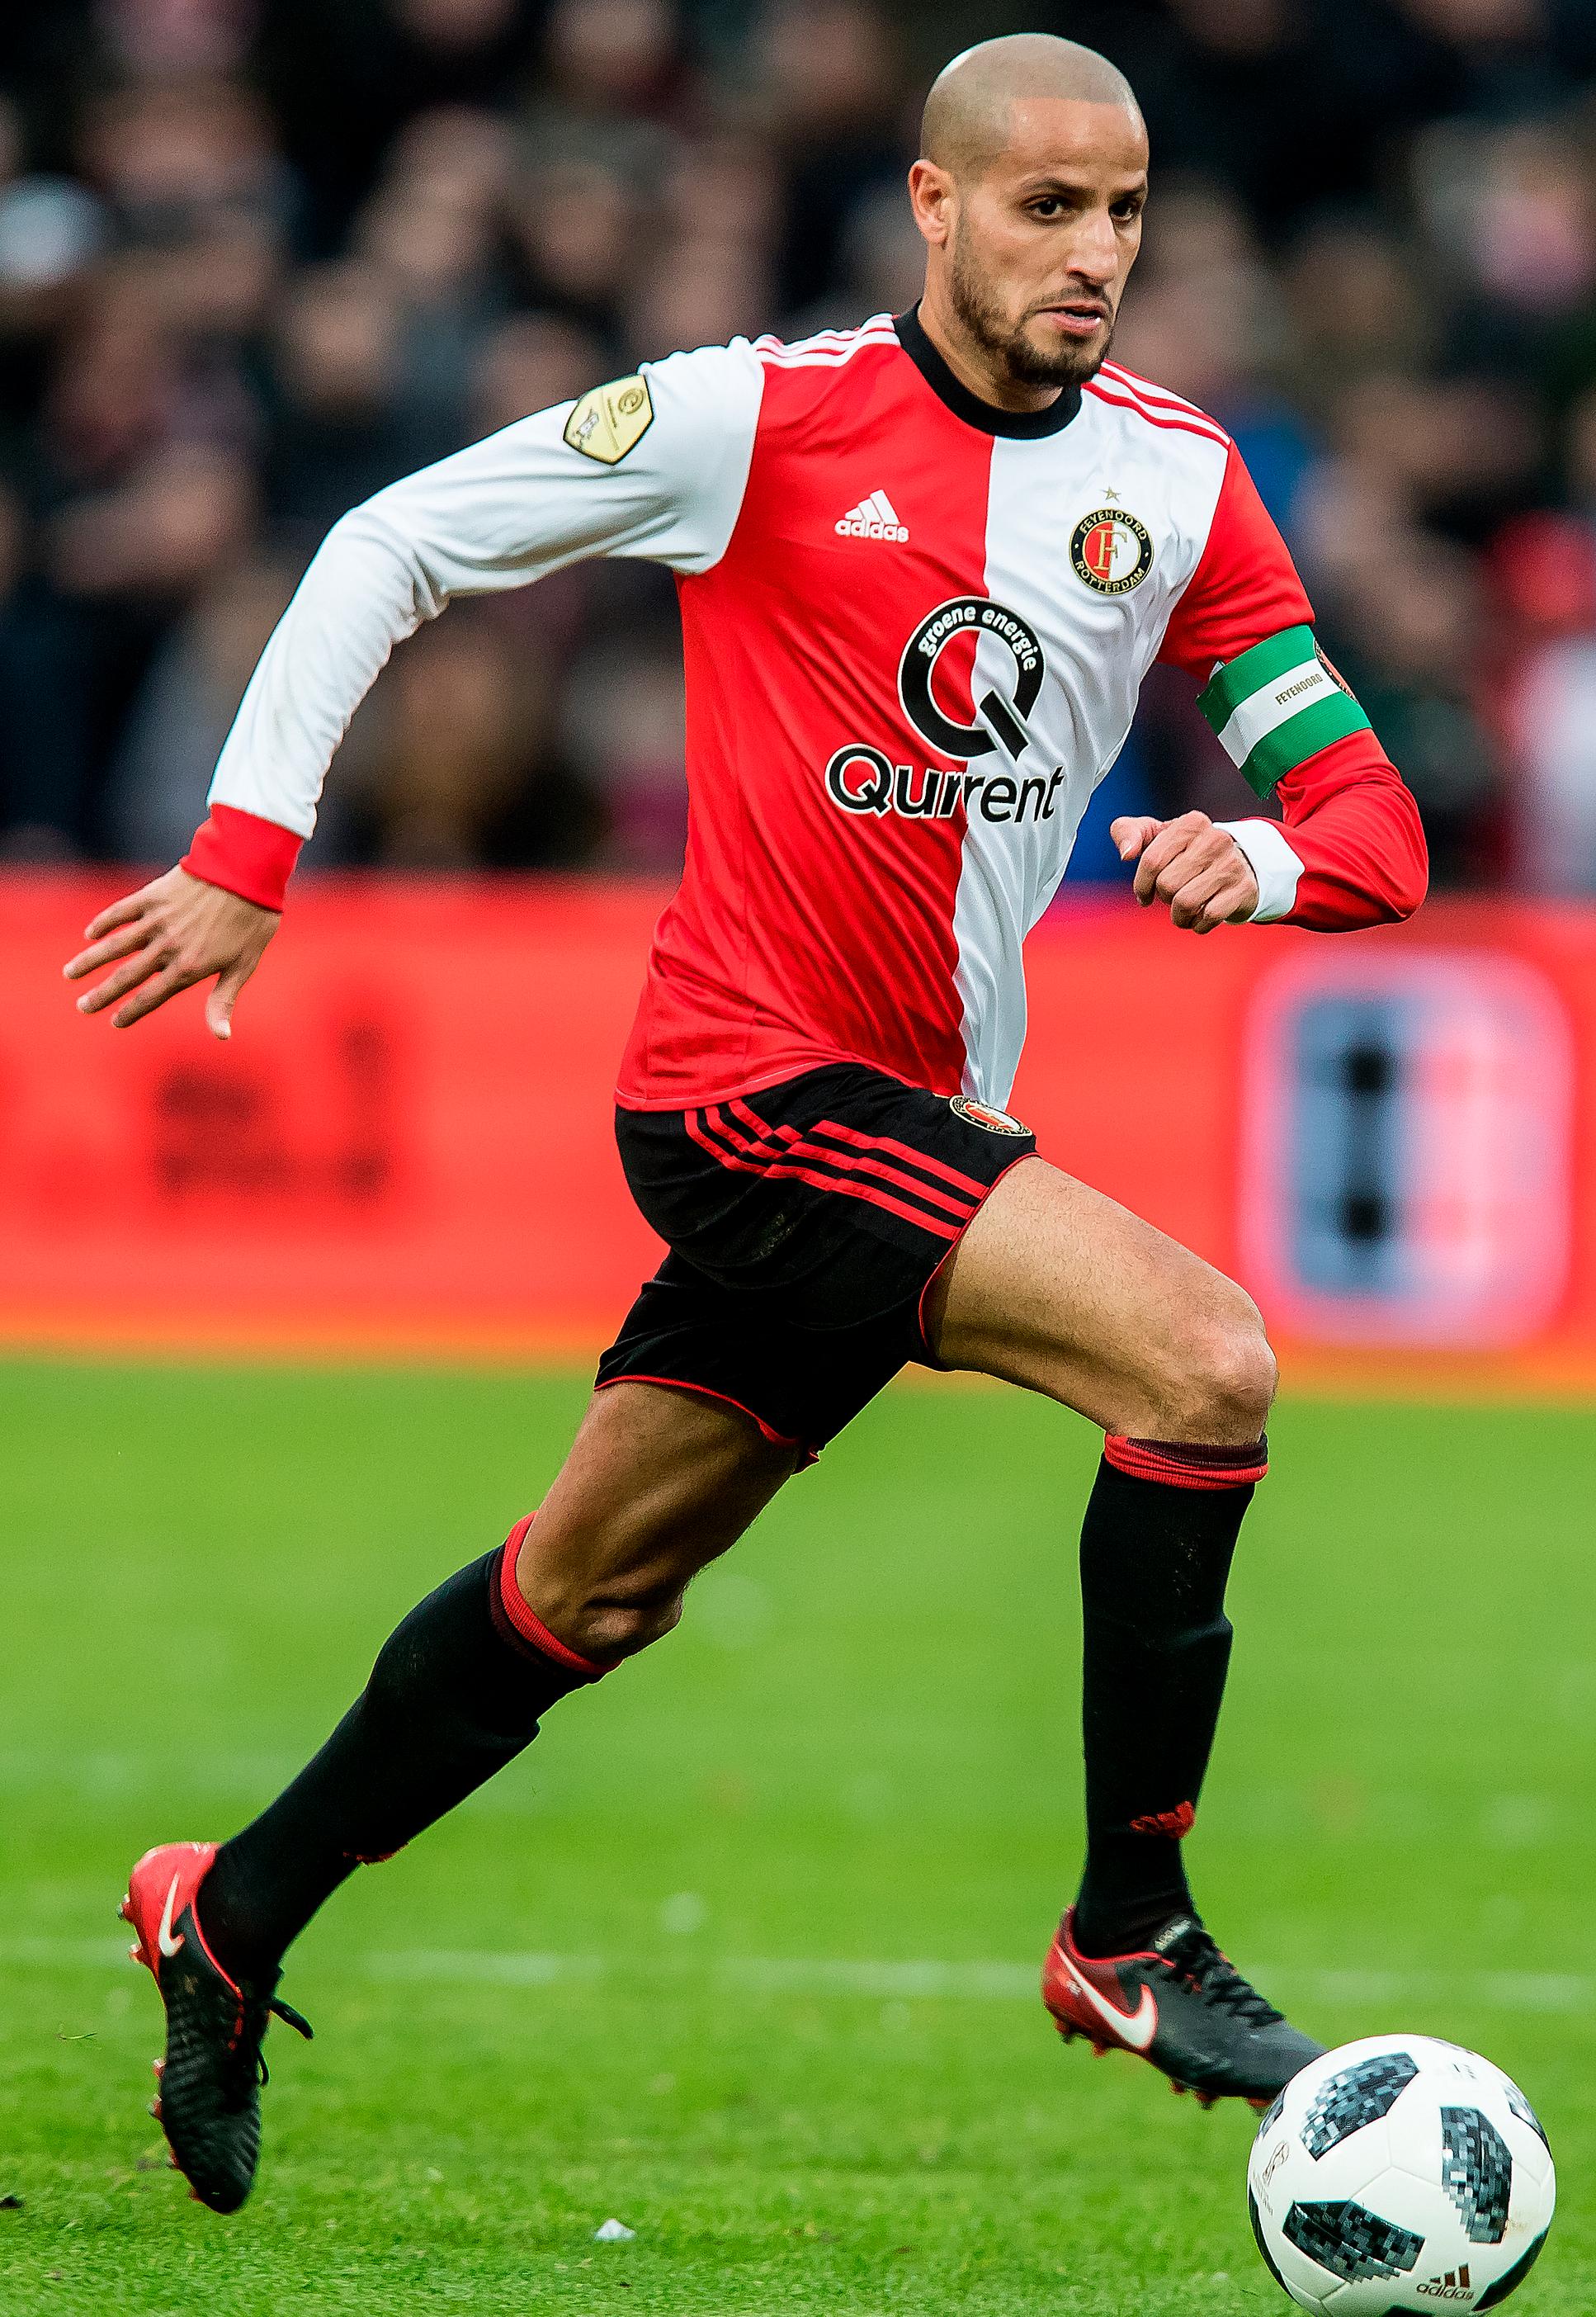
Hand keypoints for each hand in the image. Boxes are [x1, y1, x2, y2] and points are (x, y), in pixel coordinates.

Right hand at [63, 866, 278, 1037]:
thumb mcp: (244, 964)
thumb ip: (224, 999)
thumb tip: (221, 1036)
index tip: (114, 1022)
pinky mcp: (152, 896)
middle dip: (101, 994)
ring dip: (90, 961)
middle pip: (126, 976)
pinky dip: (103, 923)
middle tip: (82, 1007)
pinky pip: (120, 912)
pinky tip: (89, 934)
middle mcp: (167, 947)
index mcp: (189, 967)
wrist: (246, 869)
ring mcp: (157, 921)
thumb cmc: (252, 919)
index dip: (131, 1012)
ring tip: (69, 974)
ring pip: (114, 946)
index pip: (151, 997)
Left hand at [1110, 811, 1258, 934]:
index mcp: (1191, 823)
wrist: (1237, 864)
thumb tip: (1126, 854)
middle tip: (1172, 896)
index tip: (1144, 894)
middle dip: (1164, 898)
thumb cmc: (1186, 852)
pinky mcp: (1244, 888)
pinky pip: (1209, 917)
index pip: (1152, 861)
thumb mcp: (1155, 836)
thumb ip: (1128, 832)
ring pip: (1186, 903)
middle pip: (1167, 885)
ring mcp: (1231, 864)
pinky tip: (1200, 918)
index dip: (1142, 885)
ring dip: (1179, 916)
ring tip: (1183, 911)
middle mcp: (1215, 839)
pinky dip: (1198, 925)